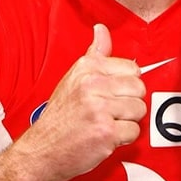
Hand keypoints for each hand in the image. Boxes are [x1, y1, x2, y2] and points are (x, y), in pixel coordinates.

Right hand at [21, 24, 147, 180]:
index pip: (132, 69)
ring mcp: (99, 109)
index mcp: (87, 68)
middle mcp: (92, 85)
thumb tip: (101, 30)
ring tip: (106, 123)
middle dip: (128, 103)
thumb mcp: (72, 78)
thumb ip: (94, 54)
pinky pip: (134, 131)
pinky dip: (123, 138)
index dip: (125, 86)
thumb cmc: (60, 118)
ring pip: (139, 110)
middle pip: (139, 89)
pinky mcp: (106, 132)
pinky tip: (105, 136)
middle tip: (109, 112)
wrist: (41, 150)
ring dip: (126, 121)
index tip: (111, 95)